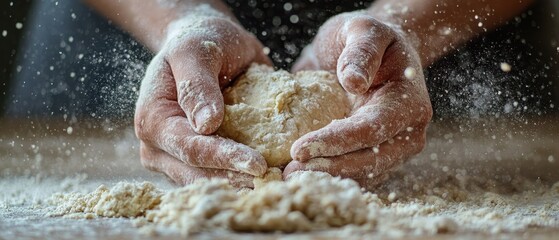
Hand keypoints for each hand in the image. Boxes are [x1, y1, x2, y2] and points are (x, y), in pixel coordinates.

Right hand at [135, 13, 270, 186]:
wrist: (202, 45)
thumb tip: (207, 125)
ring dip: (241, 184)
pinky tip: (269, 176)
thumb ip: (197, 84)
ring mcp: (175, 158)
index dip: (223, 157)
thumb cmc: (199, 42)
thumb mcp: (194, 51)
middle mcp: (159, 146)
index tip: (258, 163)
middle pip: (198, 173)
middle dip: (236, 178)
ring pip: (209, 181)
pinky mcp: (196, 162)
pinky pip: (219, 176)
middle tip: (275, 180)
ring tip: (275, 182)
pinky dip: (242, 178)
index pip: (190, 147)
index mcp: (153, 120)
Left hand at [285, 11, 432, 188]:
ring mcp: (394, 150)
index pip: (372, 128)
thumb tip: (353, 81)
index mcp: (409, 103)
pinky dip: (327, 176)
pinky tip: (299, 174)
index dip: (336, 141)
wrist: (374, 53)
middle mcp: (407, 133)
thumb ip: (361, 50)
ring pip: (361, 174)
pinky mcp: (377, 158)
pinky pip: (354, 174)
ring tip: (289, 177)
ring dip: (325, 177)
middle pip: (368, 160)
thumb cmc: (367, 38)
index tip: (299, 149)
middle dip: (327, 168)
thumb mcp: (364, 29)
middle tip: (289, 172)